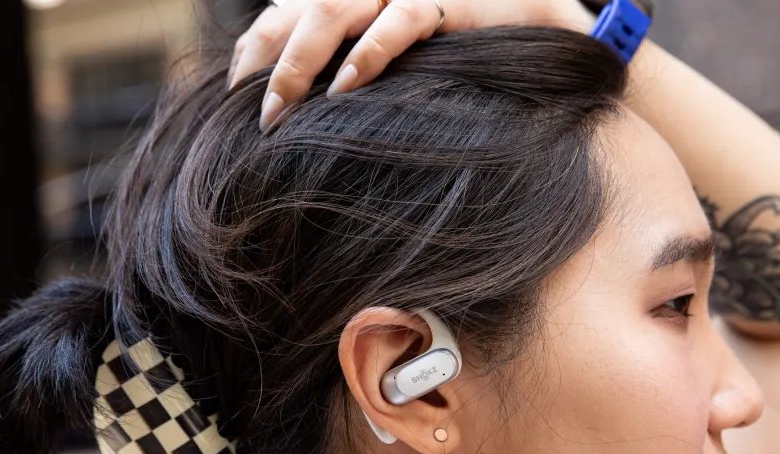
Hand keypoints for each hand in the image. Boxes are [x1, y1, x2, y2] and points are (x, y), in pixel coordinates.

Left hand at [227, 0, 595, 129]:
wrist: (545, 17)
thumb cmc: (467, 40)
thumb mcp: (402, 49)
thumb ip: (355, 61)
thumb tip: (300, 109)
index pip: (284, 9)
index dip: (254, 48)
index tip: (233, 94)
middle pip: (299, 9)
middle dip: (268, 63)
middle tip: (256, 117)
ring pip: (332, 9)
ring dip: (300, 64)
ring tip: (281, 112)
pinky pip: (398, 20)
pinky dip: (367, 55)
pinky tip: (346, 90)